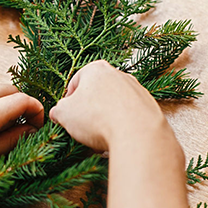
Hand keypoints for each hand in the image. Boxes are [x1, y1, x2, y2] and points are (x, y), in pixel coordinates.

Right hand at [49, 60, 168, 151]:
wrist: (137, 133)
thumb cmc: (97, 118)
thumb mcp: (64, 114)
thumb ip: (57, 110)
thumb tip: (57, 113)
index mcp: (96, 69)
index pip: (75, 82)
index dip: (67, 101)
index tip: (67, 116)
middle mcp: (118, 74)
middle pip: (96, 93)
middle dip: (88, 111)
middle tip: (82, 128)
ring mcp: (136, 89)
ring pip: (114, 105)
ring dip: (105, 119)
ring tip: (99, 137)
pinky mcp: (149, 105)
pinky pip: (129, 115)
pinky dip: (122, 125)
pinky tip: (116, 139)